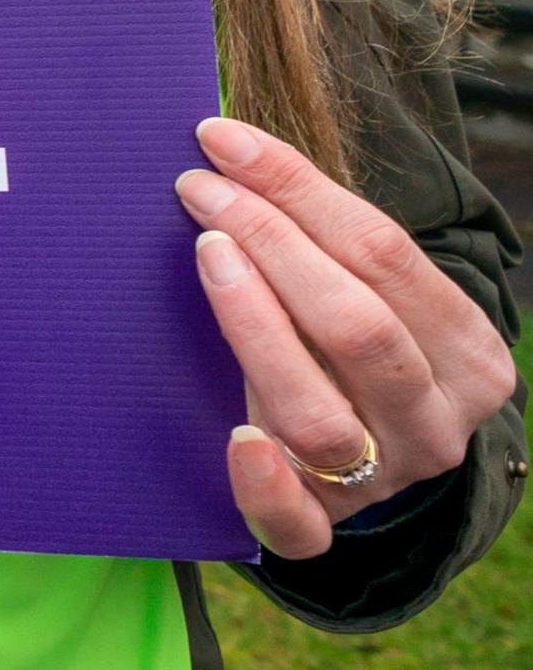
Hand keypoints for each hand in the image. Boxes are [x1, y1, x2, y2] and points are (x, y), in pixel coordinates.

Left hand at [181, 115, 518, 560]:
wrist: (377, 457)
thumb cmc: (353, 350)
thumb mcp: (371, 298)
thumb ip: (327, 245)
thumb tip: (229, 153)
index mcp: (467, 353)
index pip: (386, 255)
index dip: (301, 190)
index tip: (222, 143)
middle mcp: (435, 421)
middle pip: (358, 328)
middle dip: (274, 245)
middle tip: (201, 191)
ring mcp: (383, 480)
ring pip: (319, 413)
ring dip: (256, 328)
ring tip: (207, 255)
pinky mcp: (326, 526)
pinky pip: (298, 525)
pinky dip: (263, 484)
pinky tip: (233, 438)